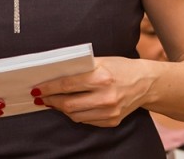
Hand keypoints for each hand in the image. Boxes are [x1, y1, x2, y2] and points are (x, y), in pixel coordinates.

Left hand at [31, 57, 150, 127]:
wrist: (146, 83)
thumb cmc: (121, 67)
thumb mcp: (102, 61)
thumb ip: (80, 68)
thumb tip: (54, 75)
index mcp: (101, 77)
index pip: (67, 85)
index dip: (49, 88)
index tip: (37, 89)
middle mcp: (106, 96)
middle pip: (68, 104)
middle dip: (51, 101)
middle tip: (40, 98)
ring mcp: (110, 111)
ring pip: (75, 115)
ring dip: (61, 109)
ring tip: (53, 102)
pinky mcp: (112, 121)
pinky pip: (87, 121)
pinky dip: (76, 114)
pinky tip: (71, 107)